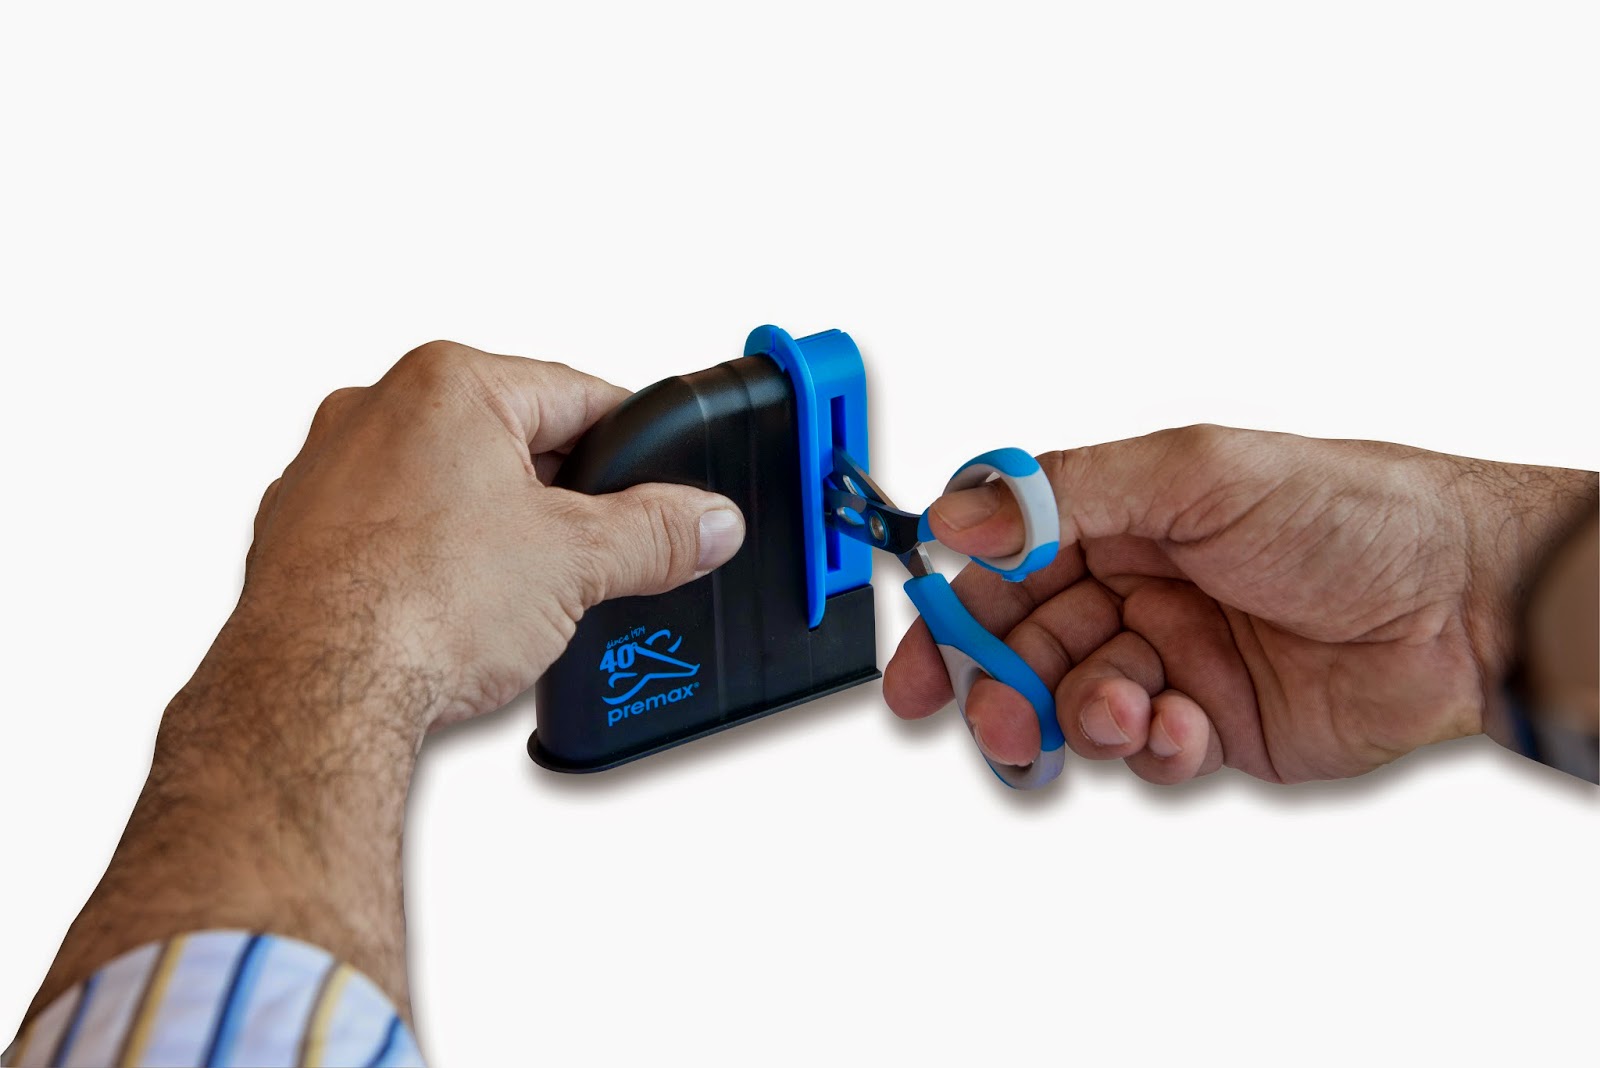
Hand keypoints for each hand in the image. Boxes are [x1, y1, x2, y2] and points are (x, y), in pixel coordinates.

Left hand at [240, 340, 745, 732]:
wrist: (313, 695)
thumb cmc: (416, 604)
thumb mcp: (576, 563)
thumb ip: (656, 533)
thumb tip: (708, 521)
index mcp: (447, 383)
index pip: (577, 395)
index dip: (636, 444)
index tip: (663, 482)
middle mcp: (374, 411)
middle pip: (509, 442)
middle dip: (561, 499)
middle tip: (598, 555)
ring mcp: (324, 474)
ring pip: (444, 488)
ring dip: (492, 532)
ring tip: (523, 595)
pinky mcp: (296, 538)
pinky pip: (389, 534)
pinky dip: (428, 563)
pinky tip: (453, 613)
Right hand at [884, 425, 1596, 783]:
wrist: (1466, 603)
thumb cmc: (1352, 513)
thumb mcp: (1197, 475)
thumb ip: (1067, 494)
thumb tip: (959, 512)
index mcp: (1121, 520)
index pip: (1003, 569)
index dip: (953, 619)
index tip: (921, 665)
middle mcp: (1137, 588)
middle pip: (1025, 649)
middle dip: (1001, 690)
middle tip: (1000, 719)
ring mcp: (1173, 660)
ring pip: (1075, 708)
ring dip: (1084, 718)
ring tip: (1127, 709)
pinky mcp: (1214, 726)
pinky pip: (1146, 754)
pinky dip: (1153, 749)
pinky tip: (1187, 726)